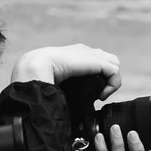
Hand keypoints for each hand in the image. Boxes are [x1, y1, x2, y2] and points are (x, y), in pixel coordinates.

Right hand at [9, 44, 123, 101]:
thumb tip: (61, 99)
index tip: (90, 93)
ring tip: (100, 95)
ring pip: (114, 65)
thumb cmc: (39, 74)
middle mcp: (85, 52)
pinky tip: (100, 95)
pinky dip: (111, 86)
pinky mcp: (96, 61)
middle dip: (106, 78)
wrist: (36, 65)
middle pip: (108, 61)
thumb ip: (62, 81)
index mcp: (75, 54)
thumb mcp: (55, 77)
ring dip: (110, 82)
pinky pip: (114, 72)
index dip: (98, 77)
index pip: (96, 61)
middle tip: (97, 94)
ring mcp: (92, 55)